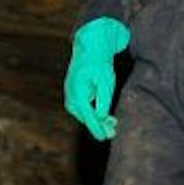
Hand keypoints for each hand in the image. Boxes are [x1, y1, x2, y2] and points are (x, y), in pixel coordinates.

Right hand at [63, 17, 130, 141]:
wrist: (91, 47)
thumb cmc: (100, 63)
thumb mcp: (106, 81)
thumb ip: (103, 100)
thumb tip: (100, 118)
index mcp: (77, 91)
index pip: (87, 114)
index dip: (96, 127)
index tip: (103, 137)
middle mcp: (71, 94)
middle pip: (84, 116)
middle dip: (98, 125)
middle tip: (113, 132)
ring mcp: (70, 93)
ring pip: (83, 113)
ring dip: (96, 120)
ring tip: (112, 124)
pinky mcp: (74, 93)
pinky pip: (82, 108)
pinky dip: (93, 113)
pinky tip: (105, 117)